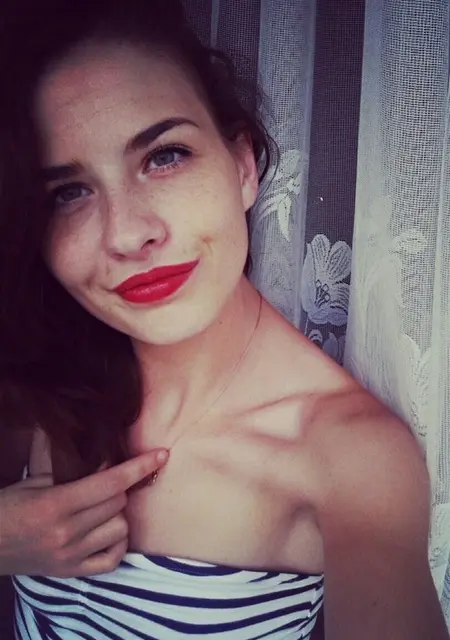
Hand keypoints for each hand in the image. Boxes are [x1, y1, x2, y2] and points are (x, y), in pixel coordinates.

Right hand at [0, 449, 167, 577]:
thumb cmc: (6, 508)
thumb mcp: (32, 482)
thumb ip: (68, 470)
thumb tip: (104, 456)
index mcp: (55, 504)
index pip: (110, 483)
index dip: (139, 466)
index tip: (161, 455)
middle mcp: (67, 532)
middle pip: (118, 503)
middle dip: (120, 487)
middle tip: (106, 483)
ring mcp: (70, 556)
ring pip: (121, 528)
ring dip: (118, 514)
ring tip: (101, 508)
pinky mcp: (71, 572)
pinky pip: (112, 559)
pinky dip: (117, 544)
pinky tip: (106, 532)